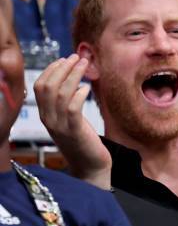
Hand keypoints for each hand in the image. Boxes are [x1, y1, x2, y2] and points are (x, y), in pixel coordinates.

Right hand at [34, 54, 112, 187]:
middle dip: (62, 68)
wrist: (90, 168)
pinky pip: (73, 108)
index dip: (52, 70)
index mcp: (46, 115)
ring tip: (85, 64)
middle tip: (77, 57)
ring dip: (73, 75)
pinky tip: (87, 89)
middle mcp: (49, 119)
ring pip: (60, 94)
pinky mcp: (74, 131)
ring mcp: (60, 126)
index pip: (39, 87)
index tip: (65, 59)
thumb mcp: (71, 120)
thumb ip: (67, 103)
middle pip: (47, 87)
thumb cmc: (84, 141)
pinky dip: (79, 94)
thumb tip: (73, 80)